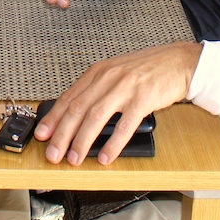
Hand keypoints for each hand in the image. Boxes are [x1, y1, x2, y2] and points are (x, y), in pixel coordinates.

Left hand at [34, 42, 201, 165]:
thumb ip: (96, 90)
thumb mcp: (115, 73)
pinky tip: (104, 156)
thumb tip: (75, 115)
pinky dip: (112, 143)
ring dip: (82, 141)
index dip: (53, 118)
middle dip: (62, 134)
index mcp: (97, 72)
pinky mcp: (143, 99)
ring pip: (96, 117)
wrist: (177, 62)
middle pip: (77, 109)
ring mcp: (125, 88)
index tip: (41, 134)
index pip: (68, 97)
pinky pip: (124, 125)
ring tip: (74, 158)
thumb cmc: (146, 70)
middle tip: (53, 154)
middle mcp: (107, 78)